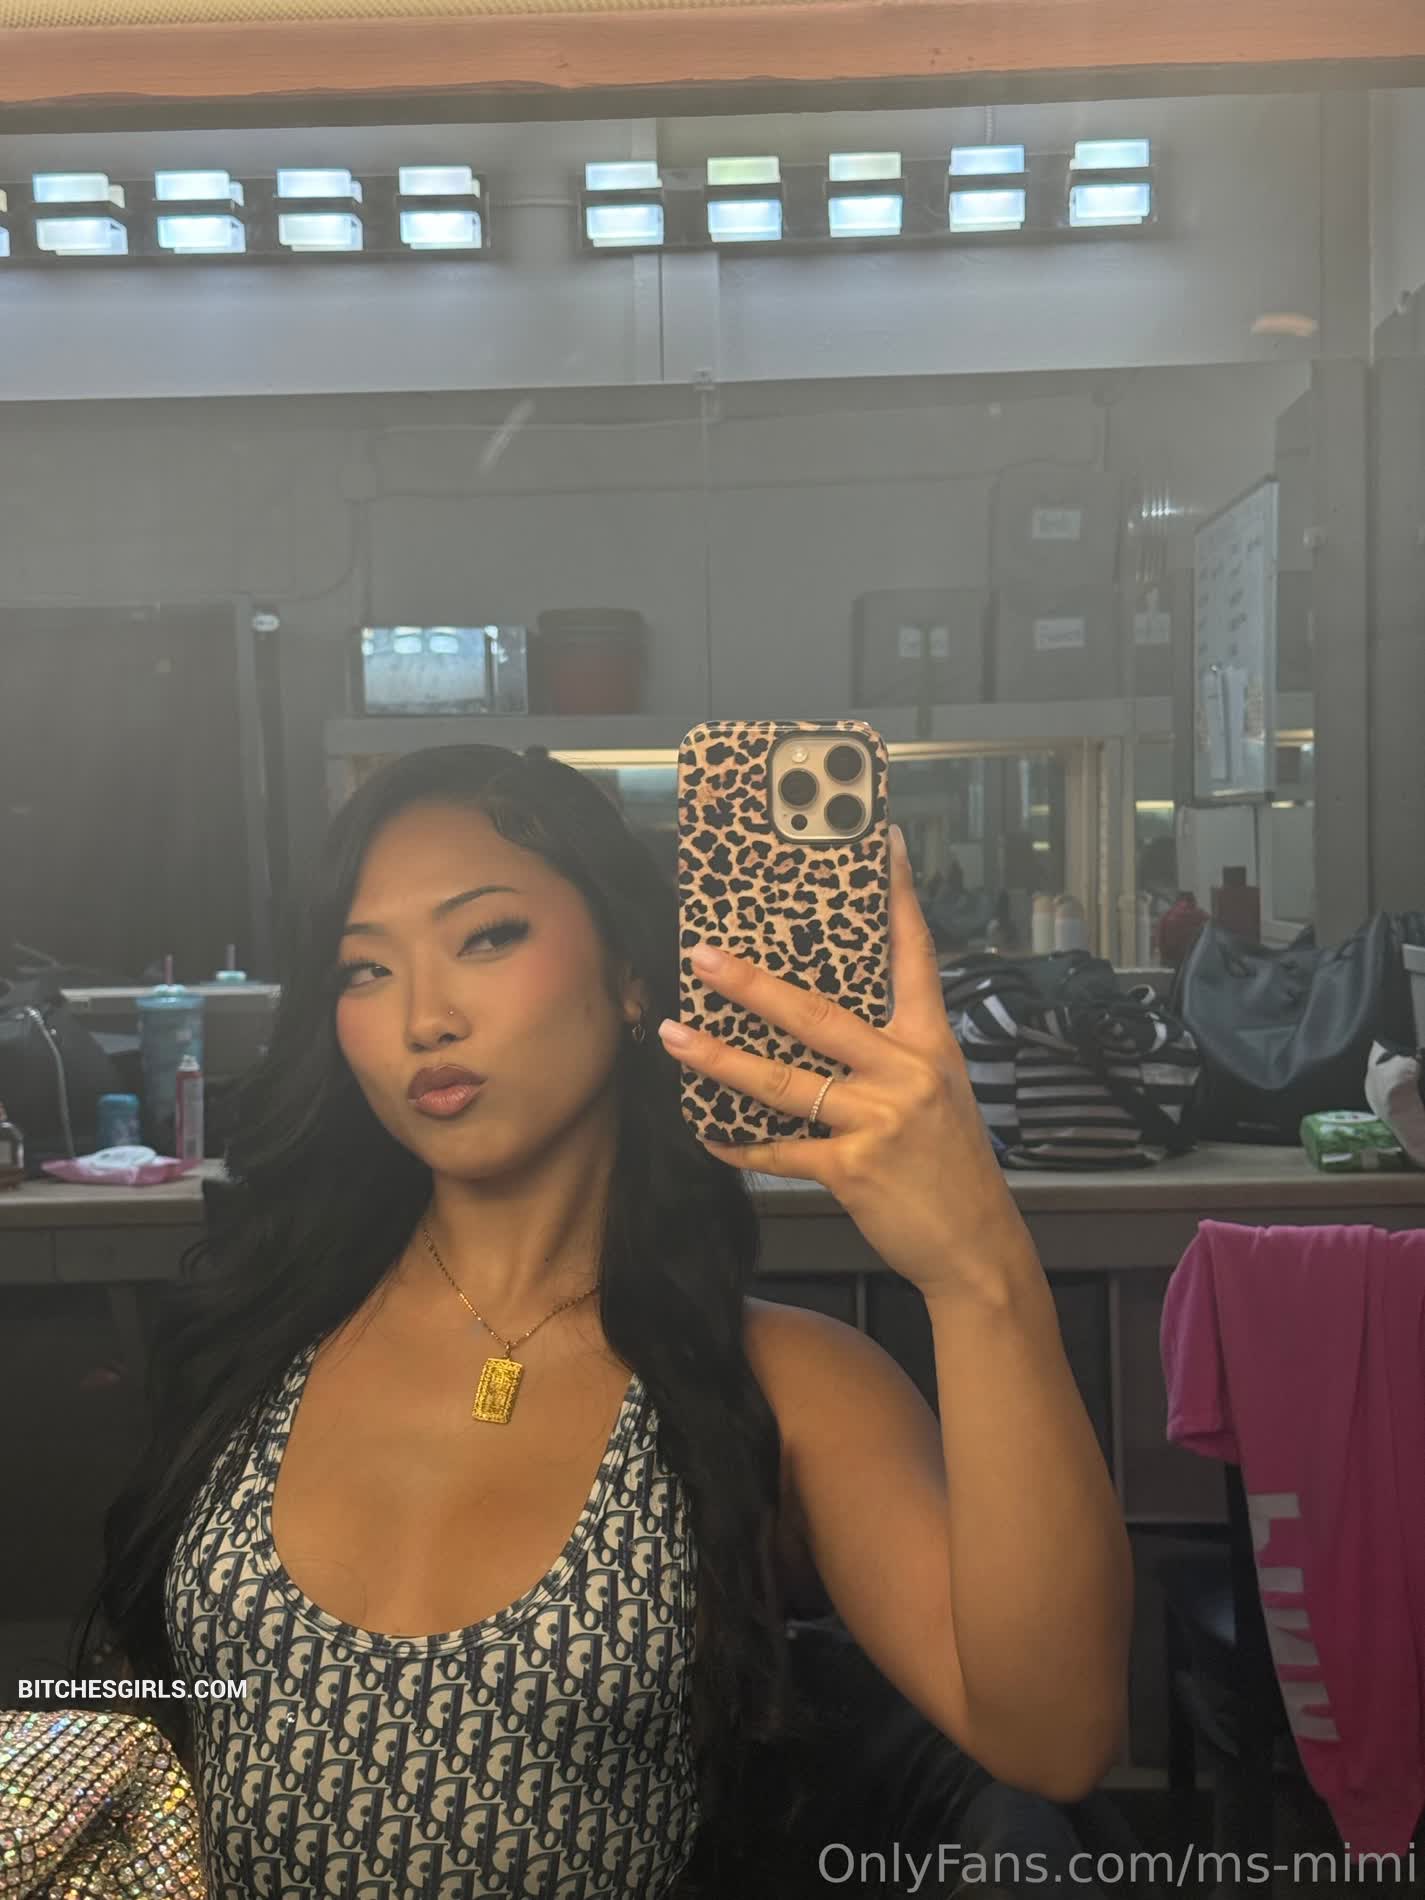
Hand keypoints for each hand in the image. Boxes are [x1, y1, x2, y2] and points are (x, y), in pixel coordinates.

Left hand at [657, 825, 1039, 1299]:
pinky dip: (739, 1144)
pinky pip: (781, 1149)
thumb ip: (891, 1054)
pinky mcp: (854, 1167)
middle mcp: (907, 1071)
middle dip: (753, 985)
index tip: (882, 844)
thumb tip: (825, 1021)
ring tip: (673, 1035)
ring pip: (783, 1081)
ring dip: (720, 1059)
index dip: (898, 899)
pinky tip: (707, 1132)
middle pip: (818, 1015)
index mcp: (931, 1043)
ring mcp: (880, 1119)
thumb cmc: (952, 1166)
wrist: (977, 1248)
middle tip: (705, 956)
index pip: (914, 957)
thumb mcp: (941, 1093)